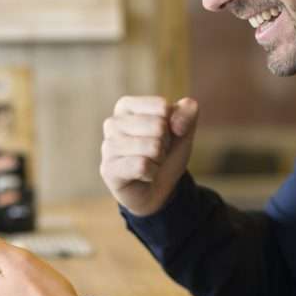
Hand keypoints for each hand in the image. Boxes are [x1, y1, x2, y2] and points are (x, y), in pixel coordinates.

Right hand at [99, 96, 198, 215]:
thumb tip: (177, 122)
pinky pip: (142, 165)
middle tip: (156, 153)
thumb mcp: (183, 130)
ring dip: (159, 159)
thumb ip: (187, 113)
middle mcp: (112, 123)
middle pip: (158, 126)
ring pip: (152, 147)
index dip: (172, 124)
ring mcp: (108, 147)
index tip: (162, 135)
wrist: (158, 188)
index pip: (162, 106)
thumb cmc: (165, 153)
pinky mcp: (108, 169)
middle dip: (165, 144)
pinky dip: (151, 173)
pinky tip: (143, 175)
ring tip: (149, 163)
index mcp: (126, 106)